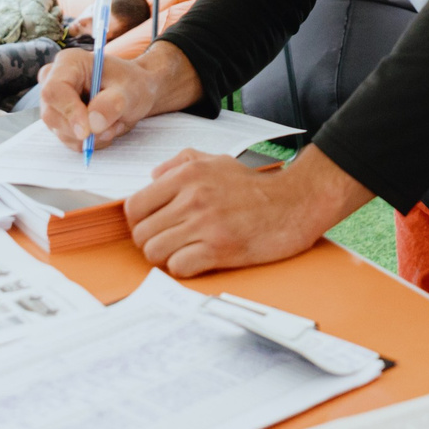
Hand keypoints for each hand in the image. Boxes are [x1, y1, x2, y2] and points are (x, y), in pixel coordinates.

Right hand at [35, 42, 198, 148]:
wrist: (141, 91)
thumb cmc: (136, 84)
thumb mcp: (132, 92)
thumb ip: (113, 105)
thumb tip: (93, 123)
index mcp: (68, 63)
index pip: (54, 91)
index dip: (68, 113)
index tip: (88, 131)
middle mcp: (54, 79)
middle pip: (51, 114)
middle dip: (81, 129)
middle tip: (110, 128)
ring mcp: (55, 102)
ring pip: (59, 131)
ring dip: (89, 138)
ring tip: (114, 124)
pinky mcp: (61, 119)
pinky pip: (68, 140)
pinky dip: (90, 142)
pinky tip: (107, 130)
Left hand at [124, 145, 370, 276]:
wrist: (294, 203)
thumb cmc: (256, 186)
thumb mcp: (217, 161)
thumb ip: (181, 163)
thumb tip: (152, 176)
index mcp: (187, 174)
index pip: (134, 206)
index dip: (140, 221)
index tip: (153, 226)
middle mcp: (192, 197)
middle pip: (141, 233)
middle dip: (151, 242)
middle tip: (169, 243)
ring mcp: (205, 223)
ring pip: (154, 252)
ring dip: (164, 257)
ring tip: (181, 252)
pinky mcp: (219, 248)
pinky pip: (178, 266)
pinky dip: (183, 267)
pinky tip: (197, 259)